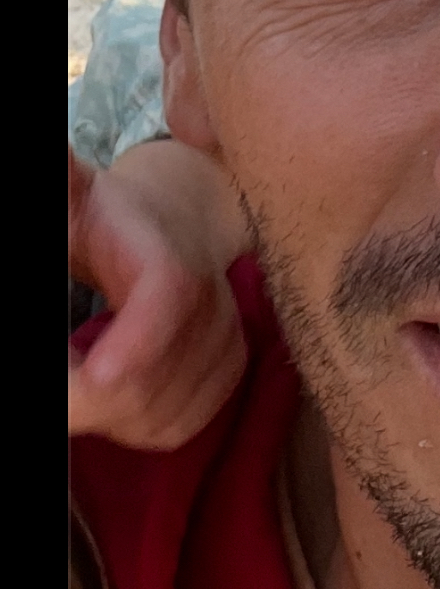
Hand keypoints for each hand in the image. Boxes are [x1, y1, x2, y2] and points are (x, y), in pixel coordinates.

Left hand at [69, 141, 250, 448]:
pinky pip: (182, 425)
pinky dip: (135, 427)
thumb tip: (60, 161)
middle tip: (59, 383)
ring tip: (77, 378)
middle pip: (161, 371)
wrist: (172, 221)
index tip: (89, 379)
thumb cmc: (103, 214)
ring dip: (108, 415)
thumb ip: (65, 178)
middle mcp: (209, 292)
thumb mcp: (74, 192)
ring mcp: (228, 334)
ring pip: (167, 408)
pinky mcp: (231, 369)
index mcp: (161, 245)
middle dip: (91, 398)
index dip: (137, 342)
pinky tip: (110, 397)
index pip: (170, 292)